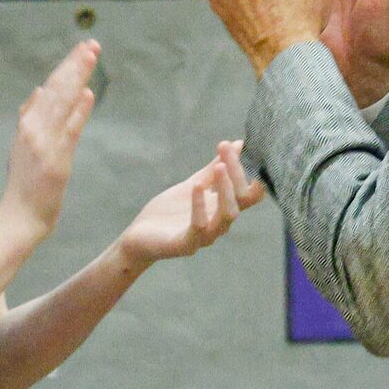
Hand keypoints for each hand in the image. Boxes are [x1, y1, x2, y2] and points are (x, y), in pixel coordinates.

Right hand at [0, 39, 99, 244]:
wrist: (17, 219)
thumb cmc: (23, 186)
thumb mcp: (22, 147)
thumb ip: (31, 119)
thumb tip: (41, 92)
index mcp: (26, 126)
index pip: (48, 90)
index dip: (65, 68)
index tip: (80, 51)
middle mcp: (32, 130)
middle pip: (55, 90)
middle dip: (74, 65)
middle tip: (91, 44)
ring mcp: (43, 145)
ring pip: (61, 104)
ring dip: (77, 78)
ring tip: (91, 57)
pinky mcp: (55, 161)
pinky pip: (68, 132)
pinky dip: (78, 112)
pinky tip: (88, 94)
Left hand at [116, 141, 264, 268]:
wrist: (139, 237)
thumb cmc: (169, 212)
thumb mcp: (192, 185)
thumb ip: (212, 170)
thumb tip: (236, 144)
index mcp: (222, 208)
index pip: (249, 191)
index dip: (248, 170)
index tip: (239, 145)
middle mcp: (220, 222)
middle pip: (242, 199)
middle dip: (236, 173)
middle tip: (226, 150)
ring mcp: (206, 236)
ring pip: (228, 215)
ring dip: (226, 189)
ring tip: (219, 167)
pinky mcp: (186, 244)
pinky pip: (200, 226)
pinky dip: (199, 205)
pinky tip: (196, 186)